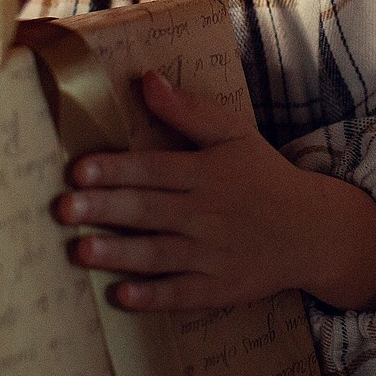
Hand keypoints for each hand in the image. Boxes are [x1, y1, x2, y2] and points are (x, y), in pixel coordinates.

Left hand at [56, 70, 375, 312]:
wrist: (312, 231)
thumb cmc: (264, 176)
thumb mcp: (234, 134)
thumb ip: (188, 110)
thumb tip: (146, 79)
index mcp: (206, 173)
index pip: (153, 170)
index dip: (115, 170)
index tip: (79, 170)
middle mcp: (206, 214)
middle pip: (147, 210)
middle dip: (104, 209)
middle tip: (64, 209)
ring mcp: (211, 254)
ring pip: (158, 254)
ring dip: (118, 253)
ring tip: (81, 251)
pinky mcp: (218, 288)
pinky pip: (180, 294)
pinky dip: (153, 296)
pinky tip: (121, 295)